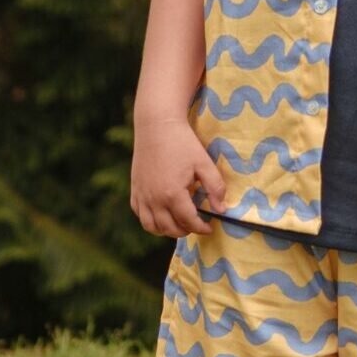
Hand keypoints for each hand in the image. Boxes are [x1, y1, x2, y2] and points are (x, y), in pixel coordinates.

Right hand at [130, 118, 225, 237]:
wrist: (156, 125)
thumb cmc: (182, 142)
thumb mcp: (204, 163)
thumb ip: (215, 188)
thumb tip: (222, 210)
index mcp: (172, 194)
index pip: (189, 221)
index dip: (201, 228)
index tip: (210, 227)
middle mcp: (154, 199)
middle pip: (170, 228)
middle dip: (186, 231)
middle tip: (196, 224)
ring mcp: (142, 195)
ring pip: (152, 226)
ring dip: (167, 230)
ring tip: (179, 223)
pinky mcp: (135, 189)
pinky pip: (140, 214)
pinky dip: (151, 220)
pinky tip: (162, 213)